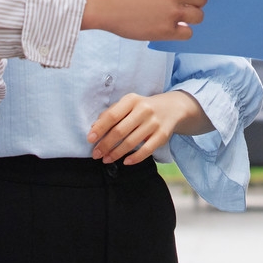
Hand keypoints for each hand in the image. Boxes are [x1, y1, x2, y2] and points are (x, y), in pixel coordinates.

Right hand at [82, 0, 213, 40]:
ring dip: (190, 17)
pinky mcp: (165, 30)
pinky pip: (187, 33)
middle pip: (203, 0)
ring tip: (175, 15)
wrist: (103, 1)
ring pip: (198, 17)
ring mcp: (172, 12)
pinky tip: (171, 26)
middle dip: (195, 2)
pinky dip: (182, 31)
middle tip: (182, 4)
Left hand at [87, 90, 210, 164]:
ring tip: (106, 159)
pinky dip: (135, 158)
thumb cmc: (142, 108)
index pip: (112, 115)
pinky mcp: (162, 135)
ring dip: (116, 153)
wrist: (172, 108)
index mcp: (132, 100)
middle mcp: (144, 110)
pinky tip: (125, 162)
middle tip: (96, 154)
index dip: (100, 128)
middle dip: (105, 144)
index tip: (90, 139)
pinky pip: (147, 150)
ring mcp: (154, 123)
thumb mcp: (128, 104)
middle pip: (120, 131)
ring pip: (131, 142)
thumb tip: (94, 128)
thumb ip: (111, 113)